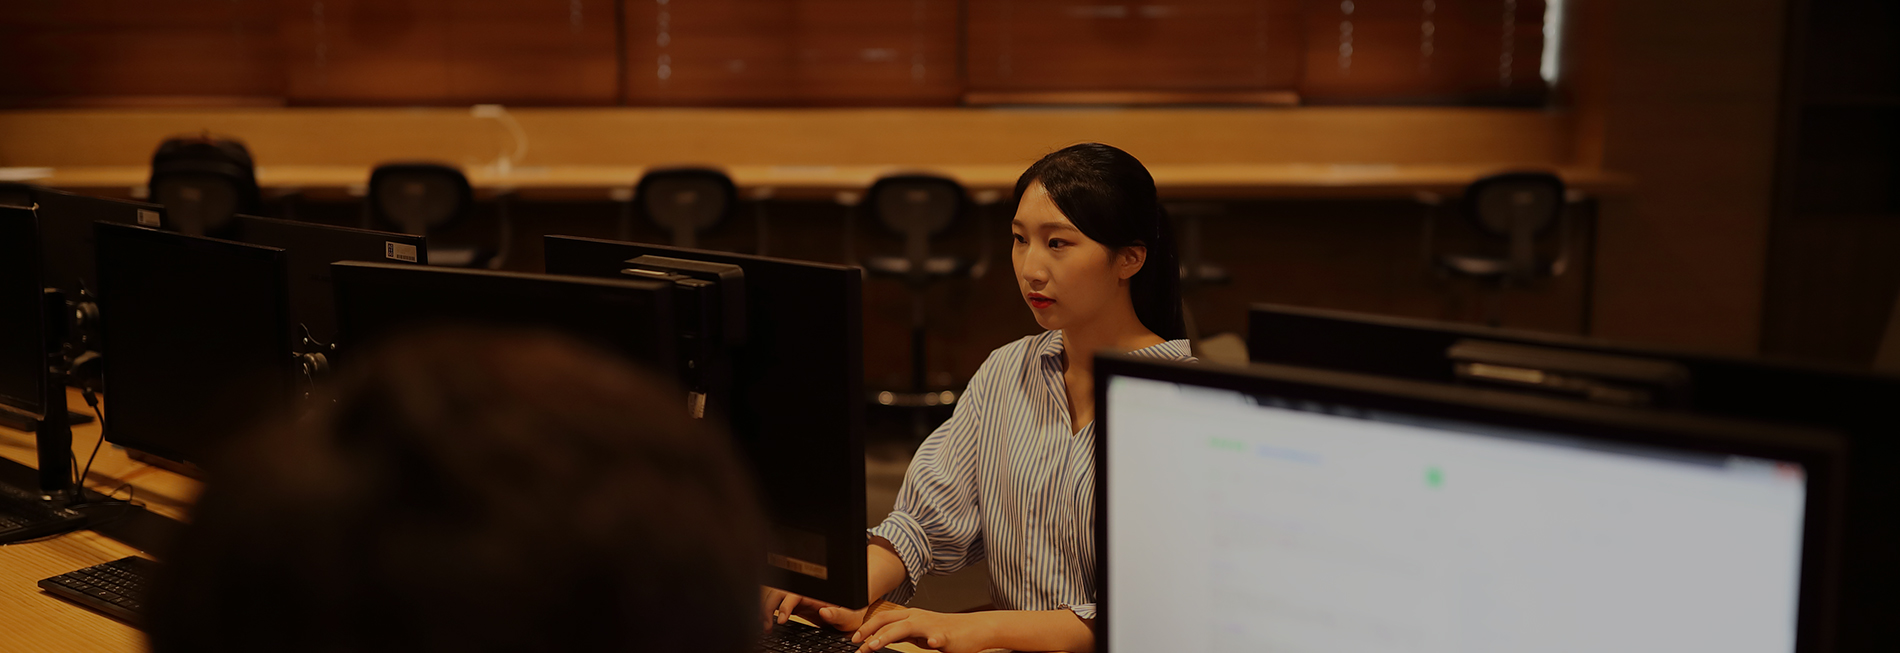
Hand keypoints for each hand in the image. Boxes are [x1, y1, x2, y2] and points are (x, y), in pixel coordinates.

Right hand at [760, 586, 869, 632]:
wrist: (851, 614)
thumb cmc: (852, 613)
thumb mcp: (850, 616)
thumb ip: (839, 615)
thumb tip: (824, 612)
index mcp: (816, 594)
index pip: (793, 594)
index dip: (784, 605)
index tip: (780, 620)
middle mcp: (805, 594)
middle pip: (779, 593)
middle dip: (768, 607)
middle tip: (768, 626)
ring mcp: (799, 599)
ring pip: (775, 597)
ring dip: (766, 609)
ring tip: (766, 627)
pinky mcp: (796, 606)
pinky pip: (778, 605)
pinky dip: (770, 613)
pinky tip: (769, 624)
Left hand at [852, 608, 991, 652]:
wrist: (974, 629)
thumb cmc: (946, 631)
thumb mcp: (919, 632)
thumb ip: (901, 633)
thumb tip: (879, 638)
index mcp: (911, 616)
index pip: (883, 618)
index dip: (867, 628)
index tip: (854, 640)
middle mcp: (918, 617)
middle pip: (889, 620)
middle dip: (870, 631)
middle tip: (857, 644)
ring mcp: (931, 625)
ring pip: (905, 627)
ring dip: (887, 636)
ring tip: (874, 645)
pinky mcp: (946, 635)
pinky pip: (938, 636)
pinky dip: (933, 639)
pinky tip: (931, 642)